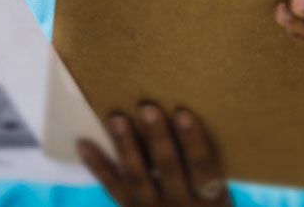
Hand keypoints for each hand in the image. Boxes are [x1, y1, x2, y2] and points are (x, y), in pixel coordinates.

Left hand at [77, 102, 231, 205]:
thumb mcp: (219, 197)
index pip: (204, 168)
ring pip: (138, 177)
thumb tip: (190, 113)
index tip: (183, 113)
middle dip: (157, 138)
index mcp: (211, 198)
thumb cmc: (205, 206)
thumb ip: (208, 168)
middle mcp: (182, 204)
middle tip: (147, 107)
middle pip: (169, 168)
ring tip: (116, 118)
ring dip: (126, 146)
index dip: (193, 141)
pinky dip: (97, 166)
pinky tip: (83, 144)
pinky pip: (113, 188)